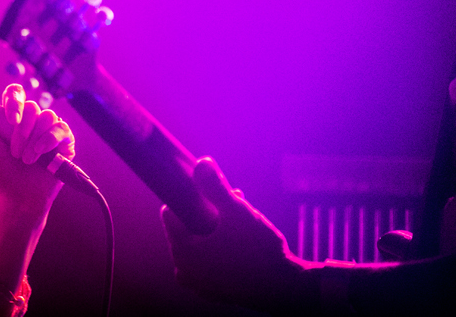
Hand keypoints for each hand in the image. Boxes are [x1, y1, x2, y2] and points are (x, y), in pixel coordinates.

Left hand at [0, 83, 73, 217]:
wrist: (18, 198)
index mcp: (12, 117)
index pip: (15, 92)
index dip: (14, 100)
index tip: (10, 119)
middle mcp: (32, 120)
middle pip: (32, 106)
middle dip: (22, 130)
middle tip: (14, 151)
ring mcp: (49, 130)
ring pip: (47, 115)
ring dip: (34, 140)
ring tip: (26, 159)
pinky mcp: (64, 141)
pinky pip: (61, 128)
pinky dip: (50, 140)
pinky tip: (41, 154)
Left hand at [163, 158, 314, 312]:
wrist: (285, 288)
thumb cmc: (259, 250)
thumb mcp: (237, 211)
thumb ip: (216, 187)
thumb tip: (201, 162)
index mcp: (184, 252)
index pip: (171, 216)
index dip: (188, 199)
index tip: (204, 190)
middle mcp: (187, 271)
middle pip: (185, 231)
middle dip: (204, 214)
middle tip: (228, 203)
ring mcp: (201, 285)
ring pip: (199, 248)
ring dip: (213, 232)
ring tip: (236, 221)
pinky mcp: (217, 292)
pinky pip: (210, 264)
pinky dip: (219, 251)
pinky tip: (239, 242)